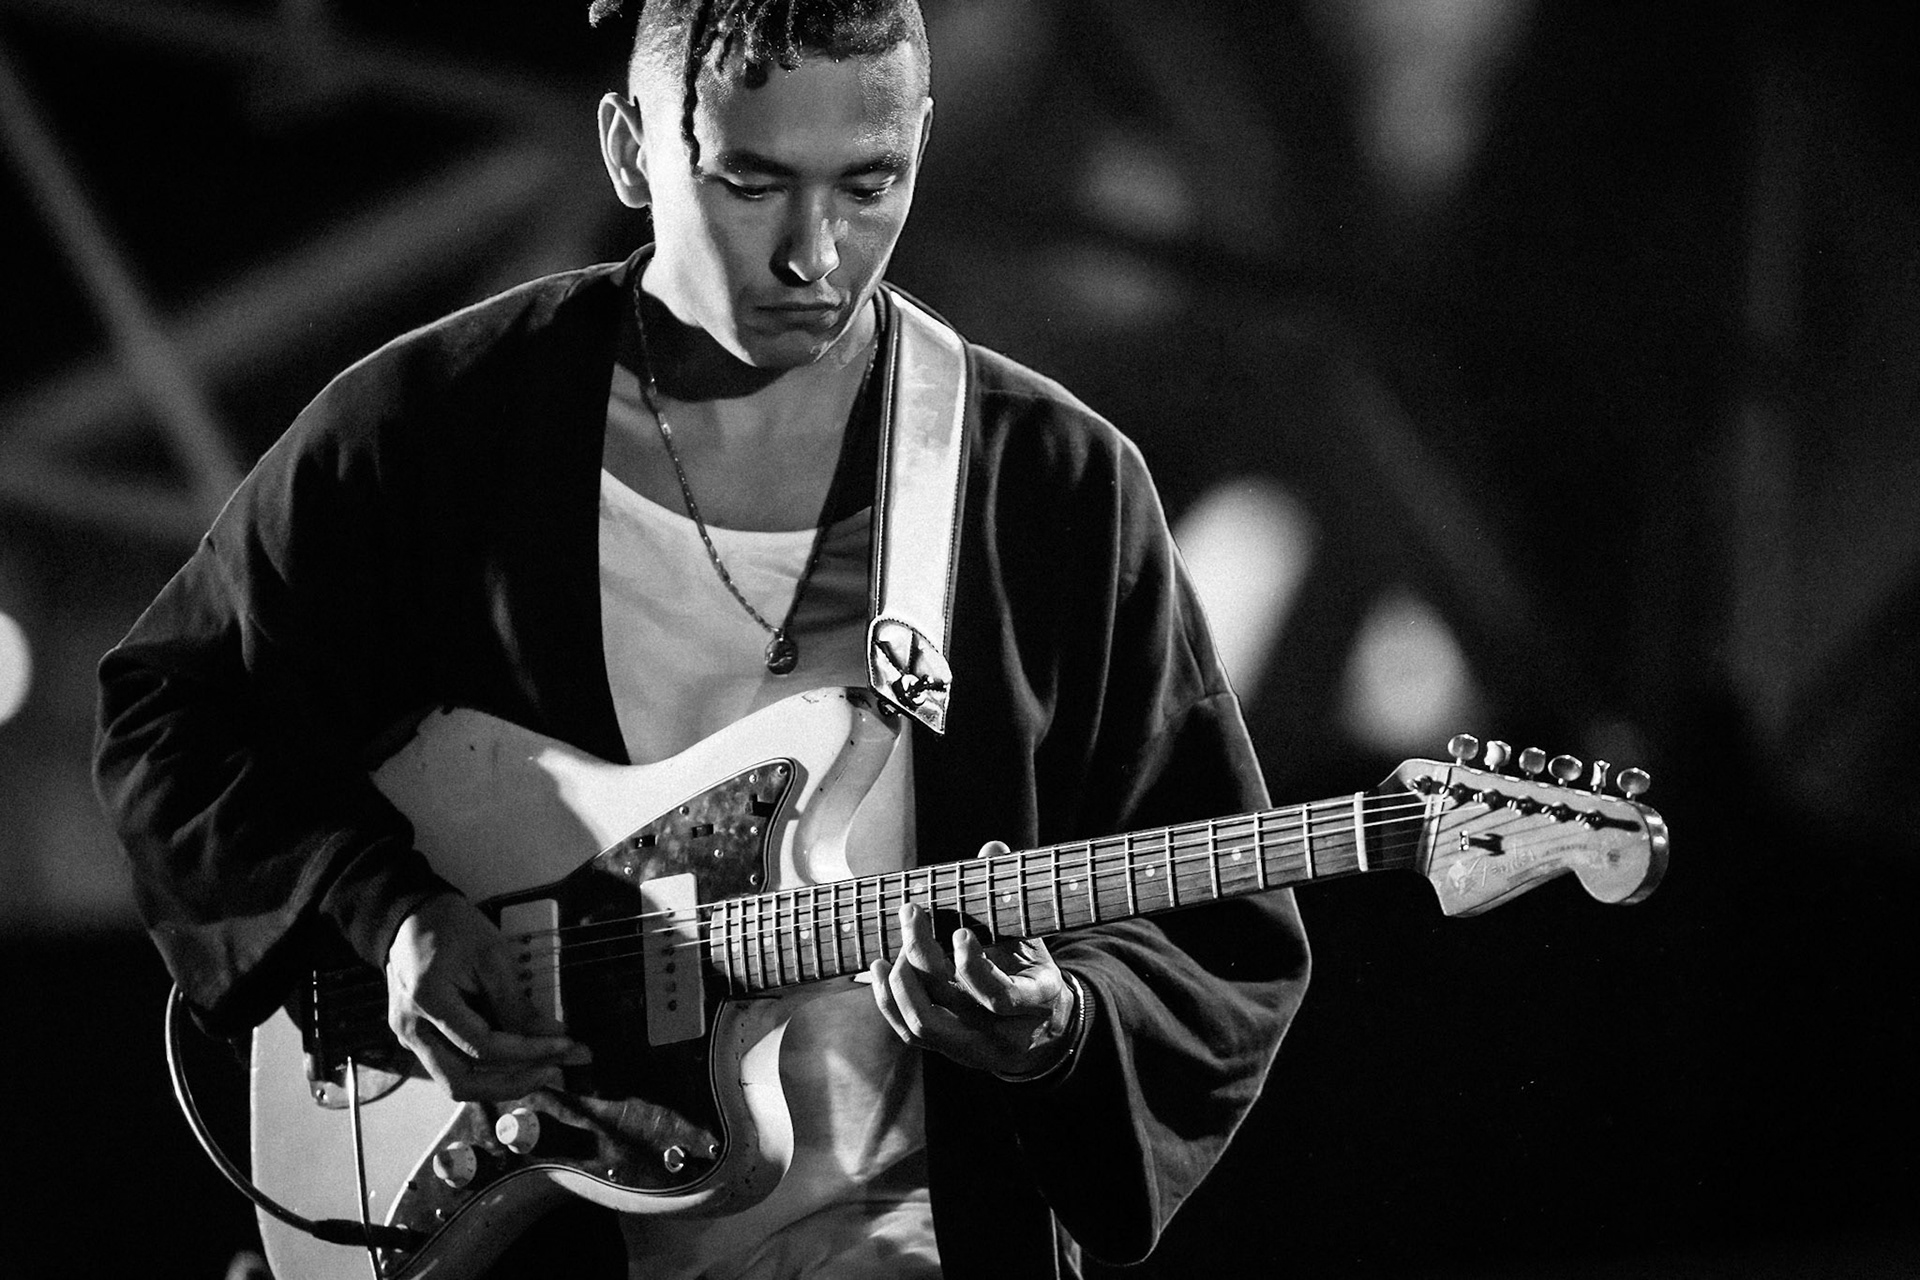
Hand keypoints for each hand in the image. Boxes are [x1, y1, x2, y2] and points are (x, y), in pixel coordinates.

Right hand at [385, 892, 588, 1100]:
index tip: (564, 1045)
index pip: (482, 1048)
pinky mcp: (416, 1039)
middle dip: (512, 1084)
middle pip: (461, 1082)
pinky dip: (485, 1070)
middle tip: (553, 1071)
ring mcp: (409, 1038)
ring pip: (454, 1082)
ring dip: (500, 1083)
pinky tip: (516, 1059)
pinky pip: (451, 1067)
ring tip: (540, 1069)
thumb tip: (554, 1035)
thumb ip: (517, 1002)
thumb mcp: (492, 955)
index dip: (528, 1051)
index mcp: (428, 1001)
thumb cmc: (453, 927)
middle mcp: (411, 1029)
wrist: (412, 917)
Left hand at [868, 845, 1077, 1076]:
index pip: (1001, 997)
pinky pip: (910, 1033)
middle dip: (924, 955)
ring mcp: (973, 1046)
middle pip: (954, 1003)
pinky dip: (888, 1000)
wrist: (1042, 1029)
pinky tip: (878, 968)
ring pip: (926, 1025)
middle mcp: (1002, 1031)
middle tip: (912, 912)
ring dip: (902, 982)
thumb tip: (993, 848)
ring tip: (894, 945)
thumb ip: (1012, 895)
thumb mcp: (1034, 936)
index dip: (974, 968)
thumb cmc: (1033, 970)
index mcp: (1036, 999)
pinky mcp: (947, 1050)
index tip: (960, 933)